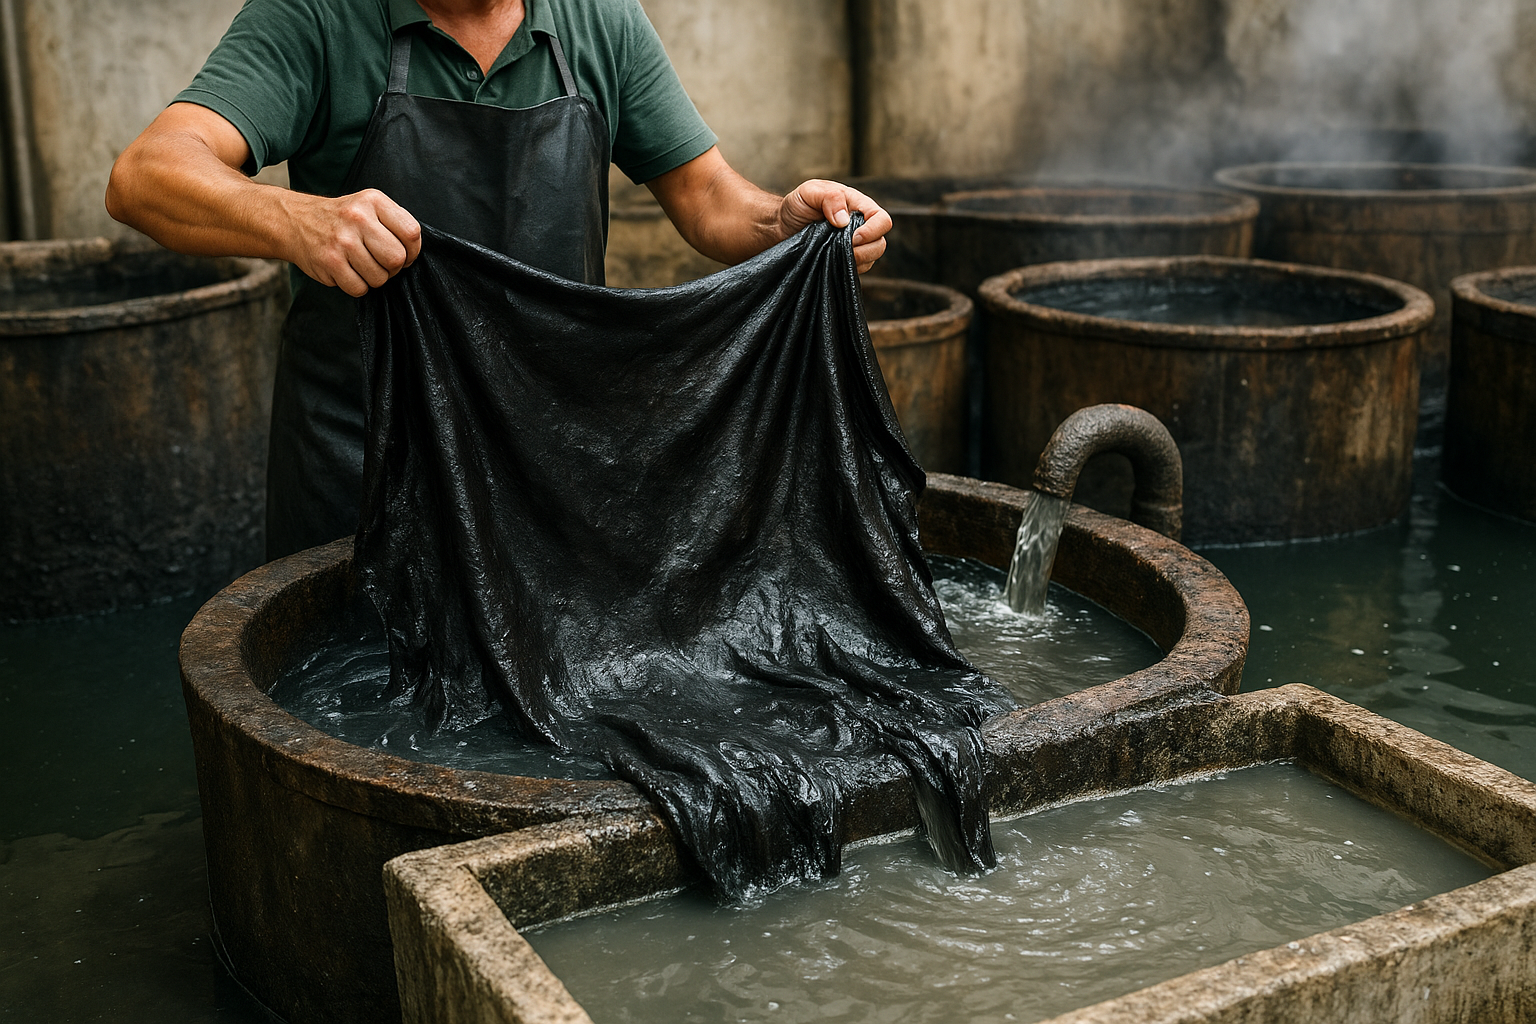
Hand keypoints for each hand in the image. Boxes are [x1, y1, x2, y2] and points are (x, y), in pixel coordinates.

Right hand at [284, 189, 422, 296]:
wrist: (295, 220)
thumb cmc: (341, 218)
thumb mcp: (368, 206)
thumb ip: (393, 222)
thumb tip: (414, 251)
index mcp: (373, 201)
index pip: (411, 233)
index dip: (412, 251)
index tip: (403, 254)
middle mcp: (358, 218)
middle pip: (397, 259)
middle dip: (394, 268)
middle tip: (381, 263)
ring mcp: (342, 241)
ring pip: (379, 278)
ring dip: (374, 278)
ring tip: (362, 265)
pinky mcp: (329, 262)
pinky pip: (359, 288)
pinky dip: (357, 286)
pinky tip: (348, 271)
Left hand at [778, 180, 890, 273]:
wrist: (781, 227)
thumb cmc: (797, 206)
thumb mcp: (810, 191)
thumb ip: (829, 197)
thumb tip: (844, 220)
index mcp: (858, 206)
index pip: (882, 219)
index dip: (873, 231)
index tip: (852, 238)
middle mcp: (860, 227)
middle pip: (880, 244)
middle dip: (864, 251)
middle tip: (840, 249)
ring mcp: (854, 246)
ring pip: (871, 259)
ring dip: (855, 261)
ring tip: (833, 255)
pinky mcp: (845, 261)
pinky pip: (856, 271)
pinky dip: (845, 270)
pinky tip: (831, 262)